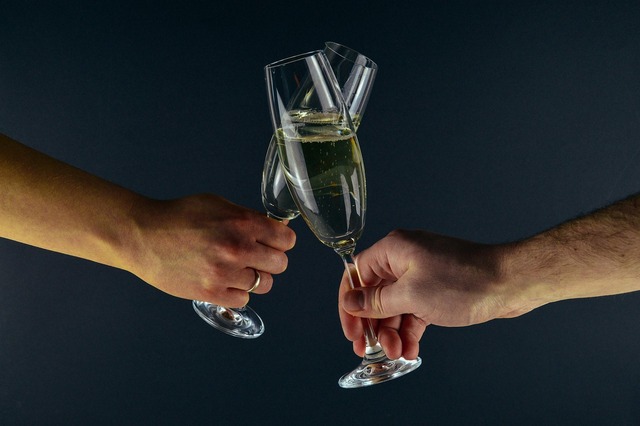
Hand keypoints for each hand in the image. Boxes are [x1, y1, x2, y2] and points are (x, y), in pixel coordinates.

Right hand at [125, 194, 295, 306]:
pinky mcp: (211, 292)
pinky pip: (244, 299)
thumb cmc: (179, 216)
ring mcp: (225, 273)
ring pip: (265, 284)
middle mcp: (237, 248)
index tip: (274, 243)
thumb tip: (275, 229)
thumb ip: (248, 217)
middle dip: (271, 259)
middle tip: (256, 257)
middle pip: (280, 264)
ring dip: (255, 277)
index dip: (281, 241)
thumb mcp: (218, 204)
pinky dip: (238, 292)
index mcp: (242, 222)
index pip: (286, 240)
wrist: (143, 236)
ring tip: (238, 270)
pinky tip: (226, 281)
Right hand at [338, 229, 523, 358]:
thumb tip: (351, 302)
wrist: (510, 283)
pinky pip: (413, 312)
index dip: (350, 304)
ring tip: (395, 354)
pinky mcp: (435, 290)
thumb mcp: (412, 295)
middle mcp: (403, 260)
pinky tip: (410, 351)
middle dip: (372, 325)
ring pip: (394, 307)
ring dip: (392, 333)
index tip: (351, 331)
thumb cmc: (464, 281)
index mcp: (393, 250)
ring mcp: (421, 276)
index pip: (357, 275)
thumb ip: (377, 301)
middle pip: (374, 295)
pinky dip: (410, 331)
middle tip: (369, 350)